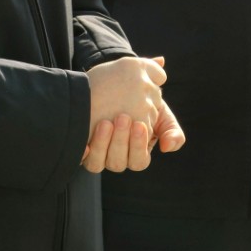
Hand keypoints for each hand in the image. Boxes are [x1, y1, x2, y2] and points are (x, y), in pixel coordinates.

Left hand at [83, 56, 168, 172]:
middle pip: (119, 163)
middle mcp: (117, 157)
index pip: (139, 160)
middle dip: (121, 141)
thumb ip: (171, 129)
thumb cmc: (142, 103)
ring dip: (103, 143)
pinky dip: (83, 151)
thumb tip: (167, 146)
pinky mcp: (82, 150)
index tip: (139, 125)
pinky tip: (85, 141)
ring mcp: (99, 155)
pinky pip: (80, 158)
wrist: (115, 87)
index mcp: (137, 153)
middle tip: (122, 117)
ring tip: (106, 122)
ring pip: (98, 163)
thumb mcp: (160, 112)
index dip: (138, 146)